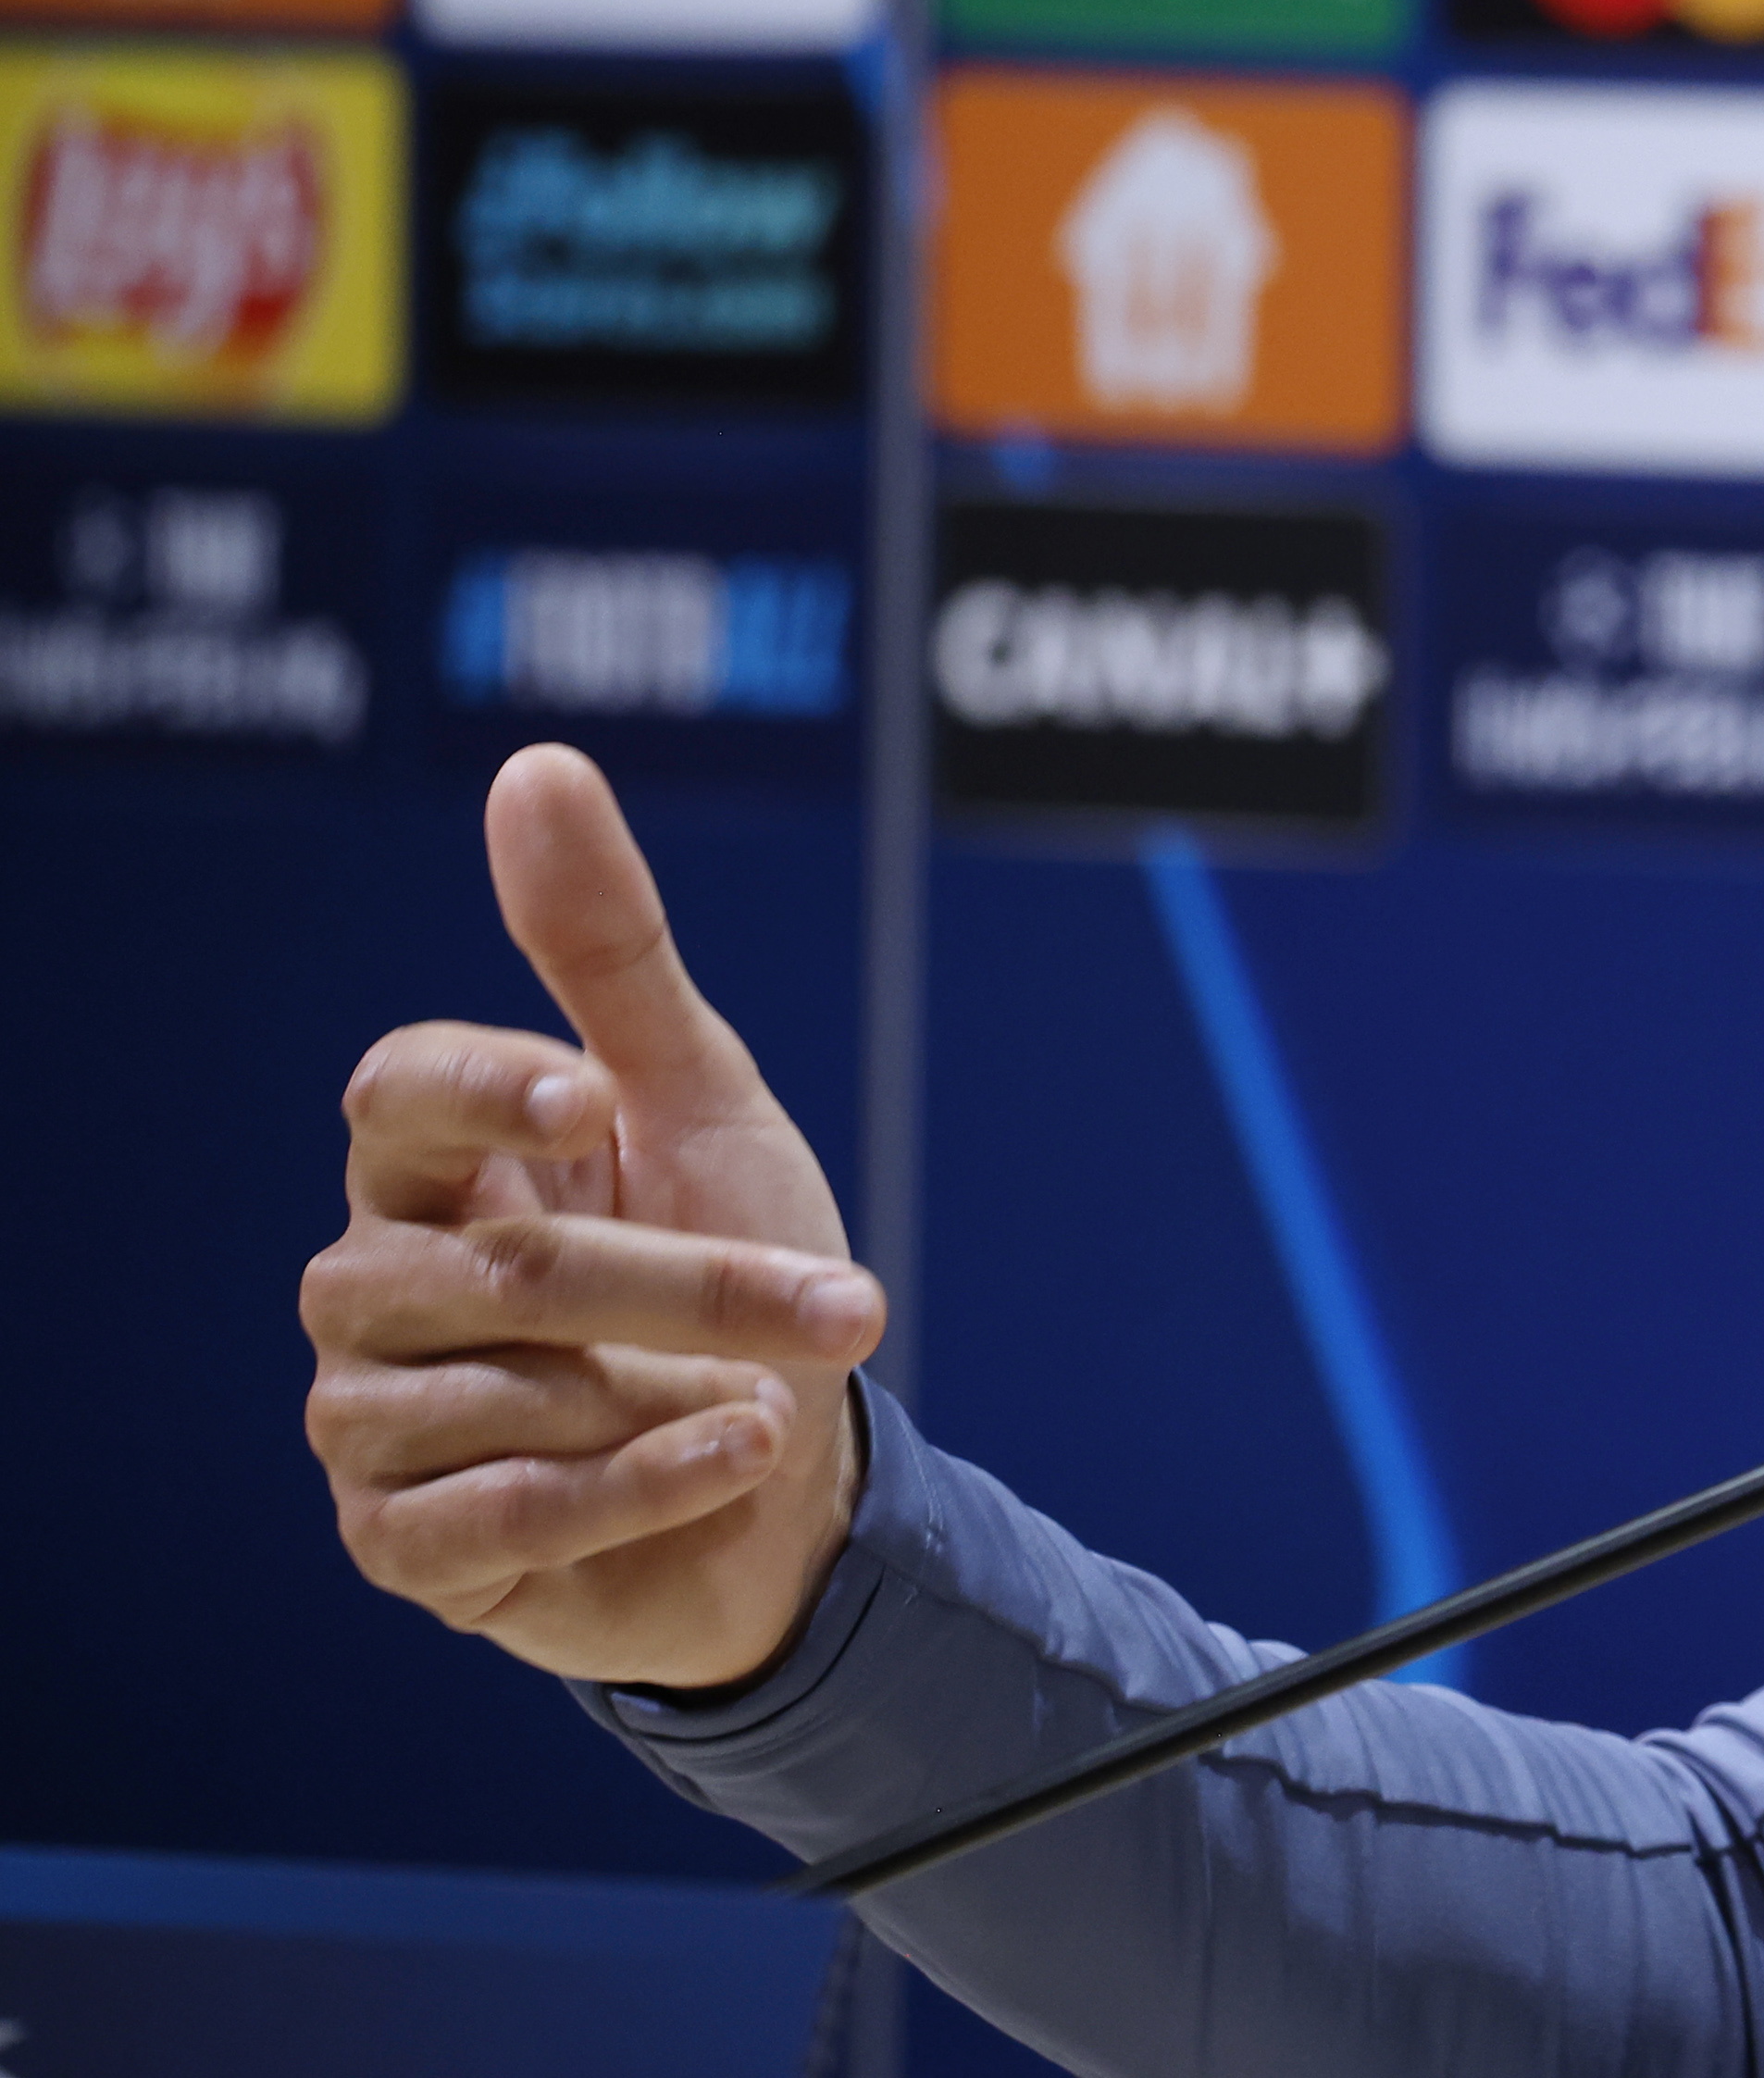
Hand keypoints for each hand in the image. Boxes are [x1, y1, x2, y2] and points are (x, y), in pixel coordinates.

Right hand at [299, 744, 882, 1688]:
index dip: (481, 1089)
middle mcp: (377, 1284)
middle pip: (498, 1267)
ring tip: (760, 1399)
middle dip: (691, 1287)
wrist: (785, 1481)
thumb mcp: (698, 1098)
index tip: (592, 1096)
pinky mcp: (403, 1543)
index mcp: (434, 1167)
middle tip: (844, 1303)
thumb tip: (536, 764)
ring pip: (503, 1393)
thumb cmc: (733, 1267)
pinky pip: (500, 1511)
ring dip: (674, 1393)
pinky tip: (733, 1458)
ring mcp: (375, 1419)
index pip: (396, 1095)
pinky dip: (641, 1488)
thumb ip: (610, 951)